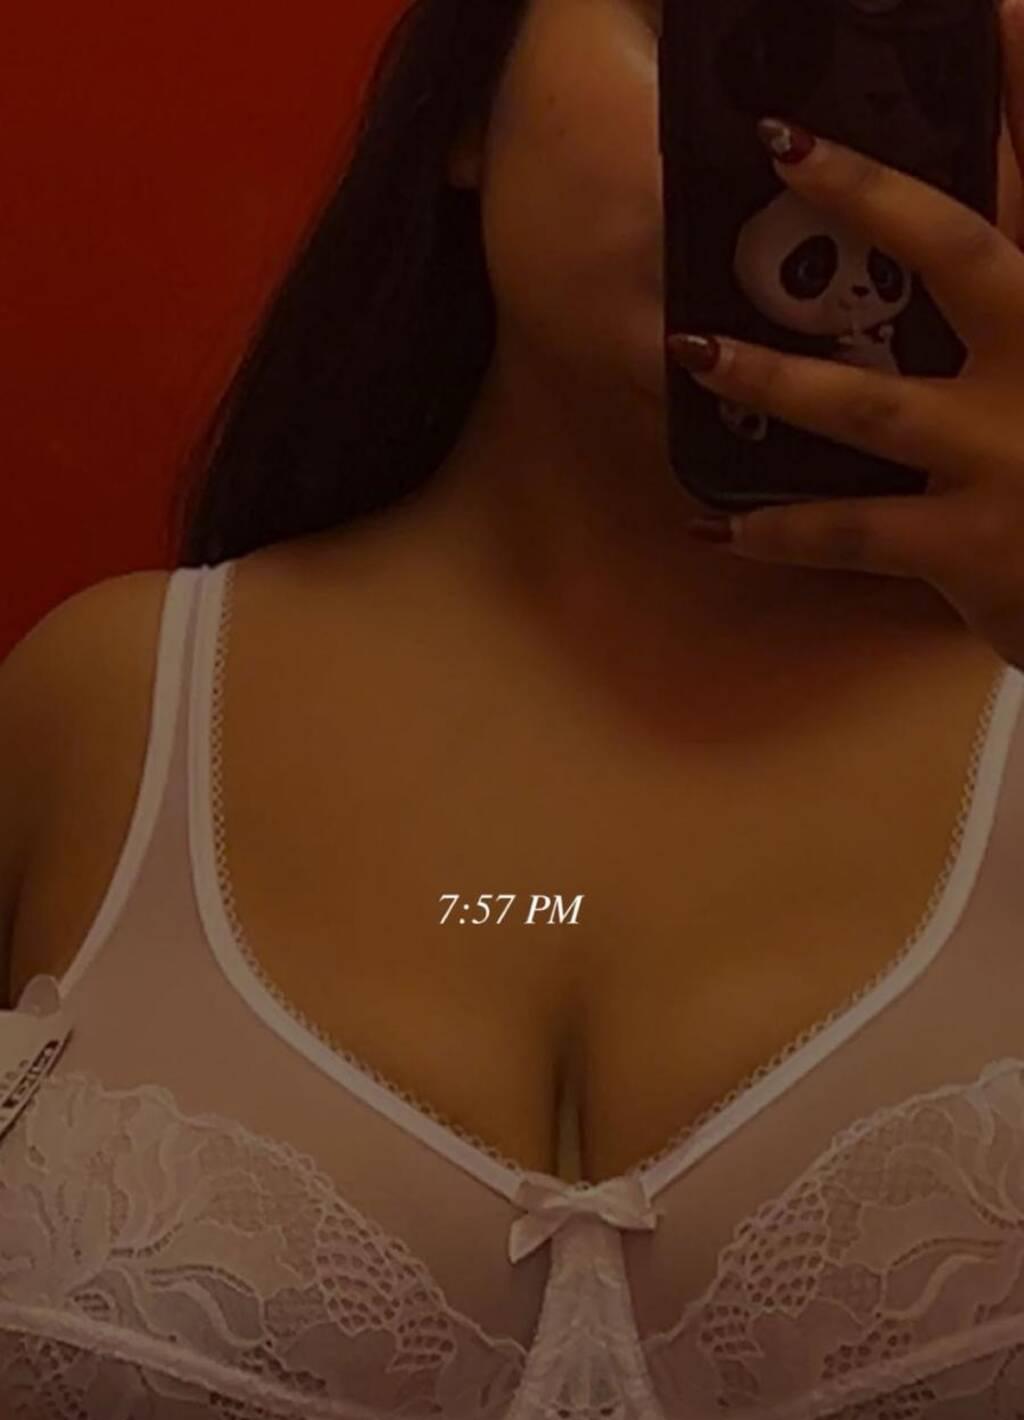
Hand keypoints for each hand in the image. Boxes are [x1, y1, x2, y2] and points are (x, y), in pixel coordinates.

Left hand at [667, 0, 1023, 673]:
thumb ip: (1012, 288)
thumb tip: (985, 251)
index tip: (985, 9)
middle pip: (958, 253)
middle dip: (870, 192)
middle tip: (783, 146)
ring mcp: (1007, 454)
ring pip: (871, 402)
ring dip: (772, 374)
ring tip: (689, 348)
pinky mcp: (972, 544)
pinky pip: (849, 534)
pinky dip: (775, 532)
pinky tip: (711, 528)